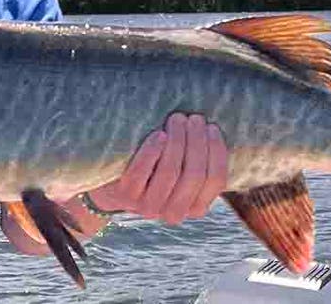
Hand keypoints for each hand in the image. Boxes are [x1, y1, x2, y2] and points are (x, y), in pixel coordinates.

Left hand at [87, 113, 227, 224]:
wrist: (114, 185)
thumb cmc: (156, 168)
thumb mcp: (181, 169)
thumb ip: (199, 158)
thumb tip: (217, 126)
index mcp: (196, 207)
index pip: (215, 180)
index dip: (217, 152)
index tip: (212, 126)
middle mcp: (174, 212)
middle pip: (194, 174)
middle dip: (197, 142)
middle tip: (194, 118)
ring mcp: (149, 206)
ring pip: (170, 173)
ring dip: (177, 141)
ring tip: (177, 119)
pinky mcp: (125, 196)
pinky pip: (141, 173)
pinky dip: (152, 152)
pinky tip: (159, 134)